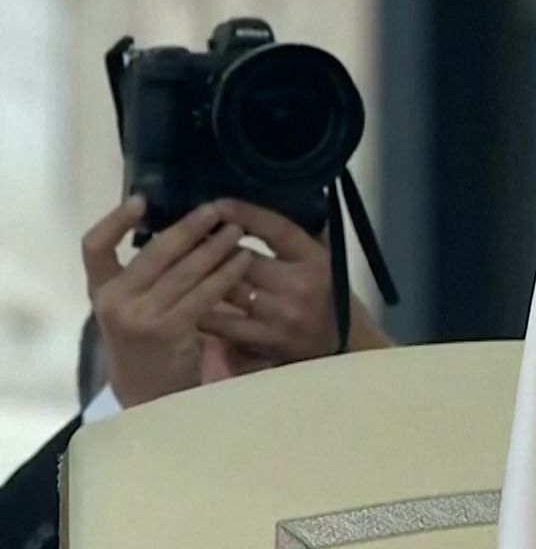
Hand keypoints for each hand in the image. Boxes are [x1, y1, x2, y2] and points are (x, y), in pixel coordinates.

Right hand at [83, 198, 252, 407]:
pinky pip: (204, 295)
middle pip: (153, 252)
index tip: (142, 199)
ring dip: (215, 247)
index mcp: (100, 290)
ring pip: (183, 271)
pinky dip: (226, 275)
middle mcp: (113, 301)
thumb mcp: (131, 307)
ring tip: (237, 231)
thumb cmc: (146, 342)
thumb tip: (178, 229)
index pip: (94, 246)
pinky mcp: (168, 331)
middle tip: (215, 210)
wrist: (149, 395)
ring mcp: (139, 317)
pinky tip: (243, 262)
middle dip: (188, 228)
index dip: (114, 220)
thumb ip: (143, 276)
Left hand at [196, 199, 387, 361]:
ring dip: (198, 275)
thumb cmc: (329, 294)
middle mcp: (299, 284)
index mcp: (313, 258)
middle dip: (209, 245)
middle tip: (184, 233)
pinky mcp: (266, 340)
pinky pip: (222, 323)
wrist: (345, 344)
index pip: (275, 229)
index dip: (244, 214)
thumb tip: (256, 205)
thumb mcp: (322, 256)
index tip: (217, 204)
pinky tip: (182, 299)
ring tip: (176, 263)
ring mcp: (281, 314)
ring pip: (227, 289)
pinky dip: (201, 310)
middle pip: (241, 259)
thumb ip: (292, 236)